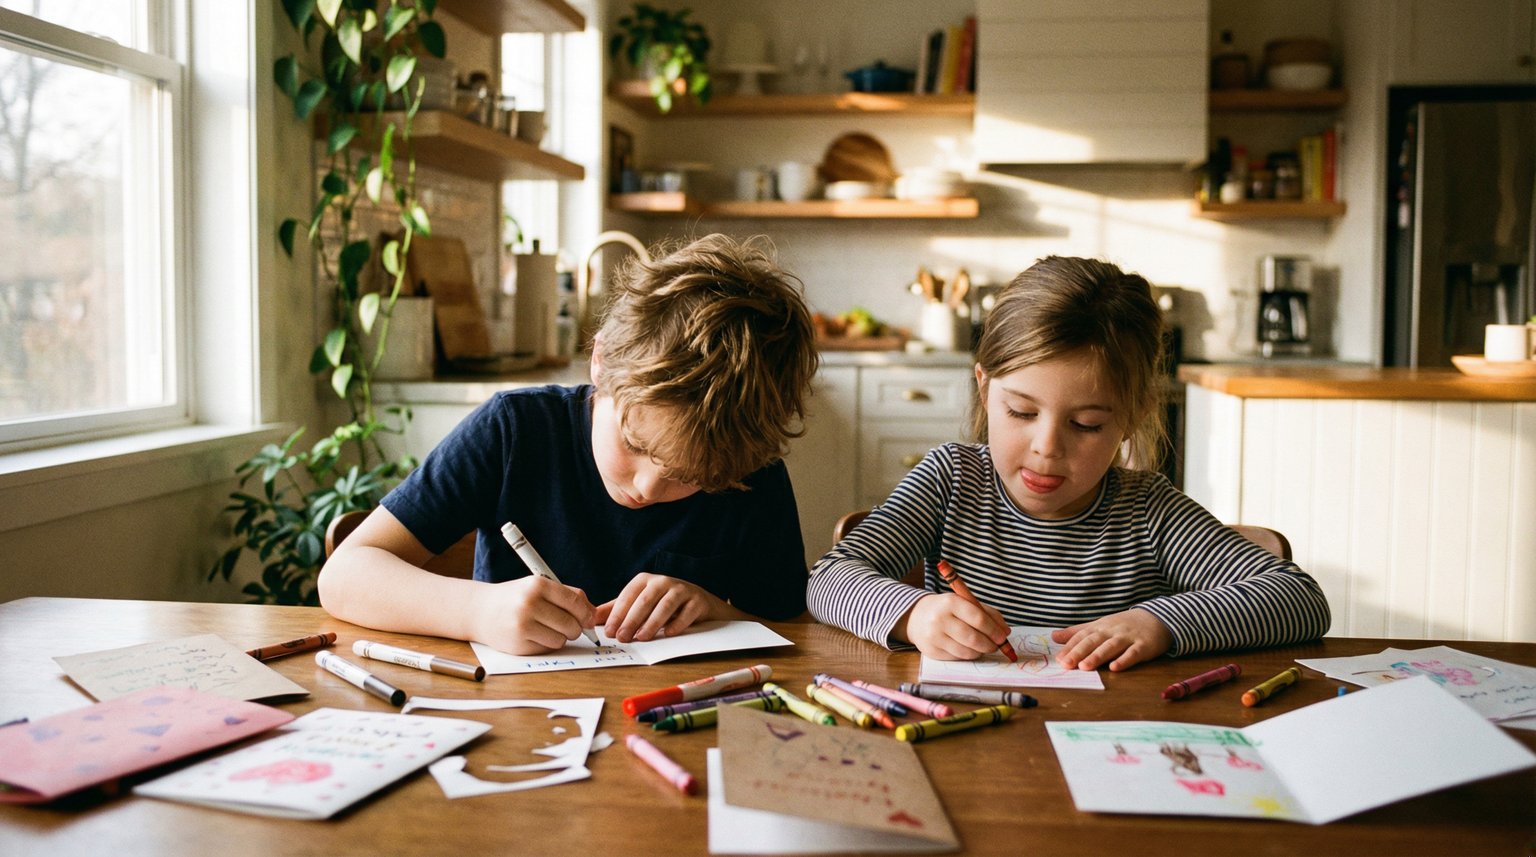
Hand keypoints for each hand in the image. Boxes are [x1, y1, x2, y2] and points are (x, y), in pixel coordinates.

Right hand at [471, 575, 595, 654]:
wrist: (479, 611)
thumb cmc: (515, 598)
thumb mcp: (537, 587)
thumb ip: (566, 596)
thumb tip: (593, 614)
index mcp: (537, 585)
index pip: (575, 602)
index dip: (587, 613)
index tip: (589, 619)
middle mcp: (529, 604)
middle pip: (571, 624)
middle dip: (576, 629)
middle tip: (569, 627)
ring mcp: (523, 625)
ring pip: (561, 639)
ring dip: (560, 637)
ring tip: (546, 628)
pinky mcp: (518, 644)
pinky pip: (547, 649)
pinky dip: (545, 644)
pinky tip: (533, 635)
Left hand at [595, 573, 722, 642]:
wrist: (697, 602)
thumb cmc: (662, 603)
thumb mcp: (638, 604)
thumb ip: (616, 610)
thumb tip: (591, 618)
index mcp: (645, 580)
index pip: (628, 595)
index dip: (617, 614)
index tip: (610, 631)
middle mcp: (663, 581)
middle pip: (645, 600)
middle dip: (632, 620)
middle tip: (623, 637)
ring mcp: (682, 589)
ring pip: (665, 605)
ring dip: (652, 622)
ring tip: (643, 637)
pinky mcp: (697, 600)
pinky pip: (687, 612)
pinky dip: (677, 624)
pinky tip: (668, 634)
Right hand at [896, 593, 1011, 659]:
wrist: (915, 617)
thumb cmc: (946, 609)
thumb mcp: (964, 603)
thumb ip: (987, 614)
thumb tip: (1006, 632)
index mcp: (950, 602)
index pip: (978, 618)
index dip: (994, 630)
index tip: (1003, 637)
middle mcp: (939, 619)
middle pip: (972, 638)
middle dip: (989, 644)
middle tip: (996, 646)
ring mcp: (933, 637)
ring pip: (966, 651)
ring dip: (980, 652)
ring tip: (983, 647)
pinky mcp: (931, 651)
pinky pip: (957, 657)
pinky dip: (967, 655)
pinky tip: (968, 649)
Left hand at [1050, 608, 1171, 671]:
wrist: (1156, 618)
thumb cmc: (1123, 625)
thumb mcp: (1099, 625)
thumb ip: (1077, 632)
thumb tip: (1053, 636)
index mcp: (1099, 627)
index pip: (1082, 636)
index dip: (1070, 647)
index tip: (1058, 659)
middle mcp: (1112, 631)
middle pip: (1093, 641)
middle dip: (1079, 652)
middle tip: (1066, 664)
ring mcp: (1128, 638)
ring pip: (1111, 647)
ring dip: (1098, 656)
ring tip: (1085, 666)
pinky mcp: (1143, 646)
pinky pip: (1133, 653)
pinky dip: (1124, 660)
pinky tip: (1114, 668)